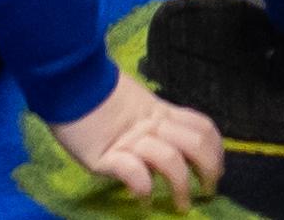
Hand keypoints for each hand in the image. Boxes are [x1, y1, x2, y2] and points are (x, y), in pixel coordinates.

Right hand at [49, 75, 224, 205]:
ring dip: (181, 187)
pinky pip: (134, 173)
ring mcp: (130, 141)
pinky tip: (143, 202)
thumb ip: (149, 116)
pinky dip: (144, 189)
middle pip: (196, 143)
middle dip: (210, 169)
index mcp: (159, 111)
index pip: (201, 126)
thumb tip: (165, 132)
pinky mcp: (106, 156)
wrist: (66, 79)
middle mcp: (151, 125)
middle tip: (208, 189)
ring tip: (181, 205)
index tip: (217, 169)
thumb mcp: (131, 101)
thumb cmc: (93, 92)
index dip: (216, 149)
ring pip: (171, 161)